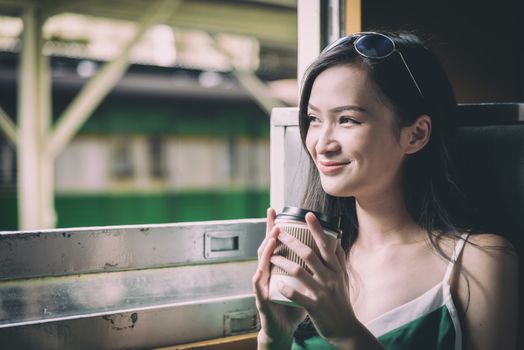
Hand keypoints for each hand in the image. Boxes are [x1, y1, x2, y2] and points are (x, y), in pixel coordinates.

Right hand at [252, 208, 305, 347]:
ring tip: (271, 241)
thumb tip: (329, 250)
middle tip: (276, 221)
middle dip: (270, 234)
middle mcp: (269, 273)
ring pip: (262, 266)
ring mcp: (264, 286)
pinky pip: (259, 291)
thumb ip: (311, 268)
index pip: (276, 244)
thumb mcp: (304, 283)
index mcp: (279, 268)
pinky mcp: (262, 302)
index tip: (275, 210)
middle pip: (267, 249)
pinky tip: (259, 273)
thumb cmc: (294, 304)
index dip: (274, 227)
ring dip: (266, 252)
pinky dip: (258, 281)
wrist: (283, 329)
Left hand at [269, 212, 354, 343]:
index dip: (317, 229)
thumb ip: (339, 259)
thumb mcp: (343, 278)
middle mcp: (330, 278)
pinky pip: (298, 295)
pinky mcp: (315, 307)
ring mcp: (322, 292)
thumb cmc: (341, 301)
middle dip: (292, 242)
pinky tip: (277, 284)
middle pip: (309, 254)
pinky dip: (287, 289)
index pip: (326, 245)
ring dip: (283, 263)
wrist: (346, 328)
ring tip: (271, 257)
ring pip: (300, 272)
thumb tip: (337, 239)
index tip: (308, 215)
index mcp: (336, 269)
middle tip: (279, 232)